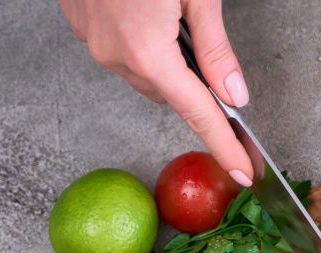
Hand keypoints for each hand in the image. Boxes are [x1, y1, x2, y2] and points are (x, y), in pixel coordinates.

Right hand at [59, 0, 253, 184]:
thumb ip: (216, 48)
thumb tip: (234, 93)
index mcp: (149, 53)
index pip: (198, 114)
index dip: (224, 144)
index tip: (242, 169)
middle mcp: (115, 54)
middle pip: (169, 92)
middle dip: (193, 85)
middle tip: (207, 56)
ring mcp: (92, 40)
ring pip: (143, 73)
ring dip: (164, 61)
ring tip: (170, 19)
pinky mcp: (79, 22)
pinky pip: (118, 49)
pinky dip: (138, 42)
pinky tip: (143, 12)